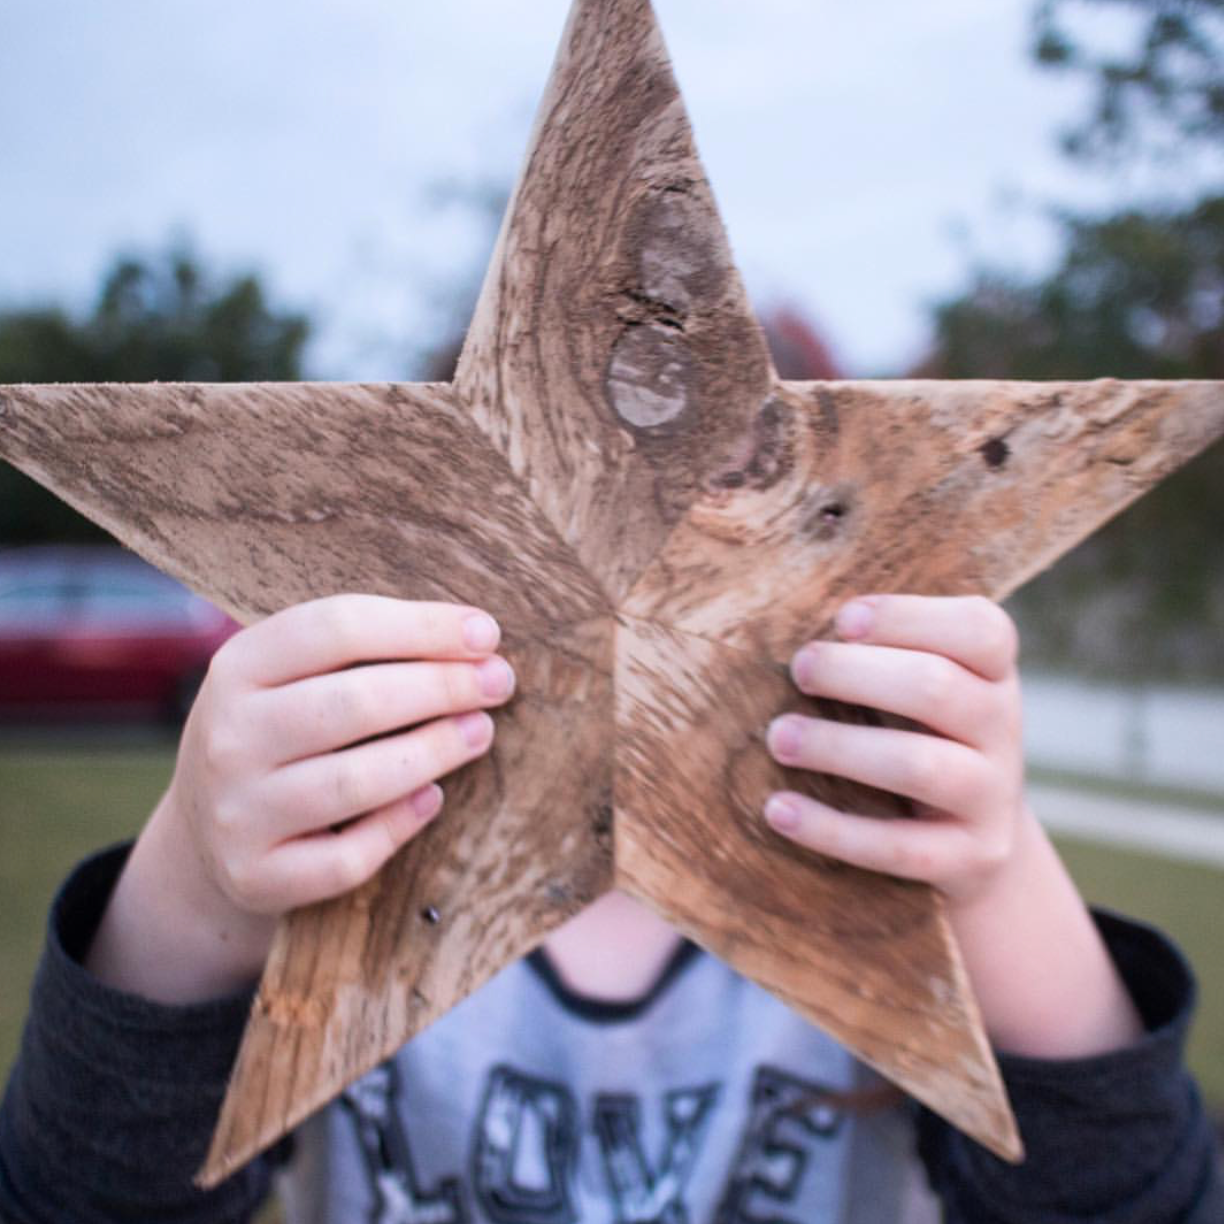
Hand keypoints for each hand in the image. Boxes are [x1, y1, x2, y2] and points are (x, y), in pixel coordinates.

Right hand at [86, 595, 514, 1001]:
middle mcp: (229, 737)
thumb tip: (476, 640)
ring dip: (433, 751)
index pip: (338, 629)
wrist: (208, 829)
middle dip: (442, 687)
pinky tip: (433, 798)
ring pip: (355, 782)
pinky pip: (345, 858)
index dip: (422, 627)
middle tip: (499, 682)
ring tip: (480, 731)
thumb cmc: (281, 731)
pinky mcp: (257, 876)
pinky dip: (398, 825)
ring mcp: (238, 812)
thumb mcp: (292, 675)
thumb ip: (364, 650)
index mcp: (239, 666)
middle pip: (353, 702)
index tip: (487, 634)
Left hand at [764, 593, 1024, 906]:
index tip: (842, 620)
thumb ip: (878, 652)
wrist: (971, 840)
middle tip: (799, 670)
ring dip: (838, 747)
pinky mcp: (971, 858)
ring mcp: (992, 796)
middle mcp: (1003, 727)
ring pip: (918, 765)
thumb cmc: (916, 733)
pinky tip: (778, 810)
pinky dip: (830, 829)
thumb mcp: (917, 686)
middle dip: (855, 674)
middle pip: (935, 688)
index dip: (909, 618)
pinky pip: (897, 847)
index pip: (979, 628)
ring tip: (778, 737)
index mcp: (992, 671)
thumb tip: (785, 623)